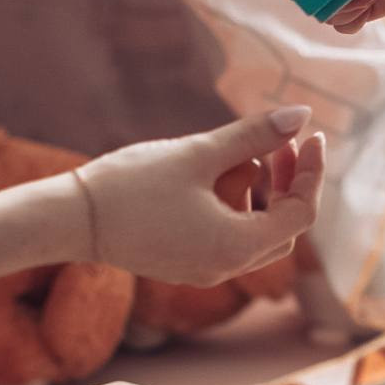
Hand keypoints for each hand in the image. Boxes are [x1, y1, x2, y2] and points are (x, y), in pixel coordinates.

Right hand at [75, 107, 324, 283]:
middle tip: (282, 142)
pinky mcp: (188, 265)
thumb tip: (302, 114)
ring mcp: (207, 271)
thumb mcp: (198, 154)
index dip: (312, 172)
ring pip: (258, 236)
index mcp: (237, 246)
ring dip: (263, 196)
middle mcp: (227, 268)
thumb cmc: (131, 185)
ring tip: (244, 153)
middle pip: (284, 229)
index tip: (310, 135)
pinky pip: (230, 240)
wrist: (72, 221)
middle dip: (289, 184)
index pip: (301, 213)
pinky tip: (217, 176)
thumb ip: (254, 135)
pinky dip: (237, 209)